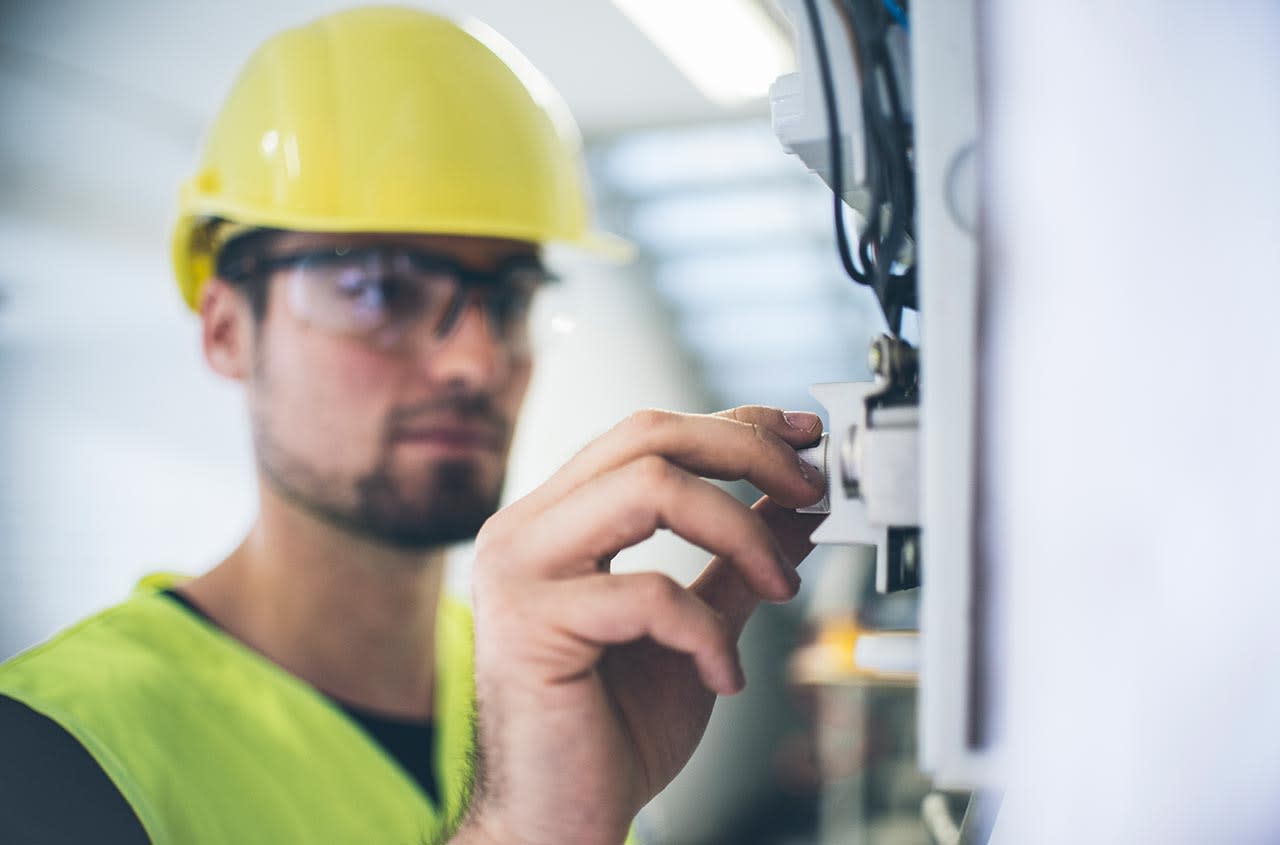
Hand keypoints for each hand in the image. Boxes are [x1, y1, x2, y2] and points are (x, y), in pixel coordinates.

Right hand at [454, 406, 826, 844]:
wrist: (555, 825)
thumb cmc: (610, 733)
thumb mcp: (695, 630)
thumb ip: (734, 565)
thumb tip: (795, 506)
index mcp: (557, 522)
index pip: (647, 434)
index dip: (733, 426)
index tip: (802, 439)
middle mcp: (527, 531)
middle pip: (647, 436)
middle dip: (746, 453)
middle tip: (811, 490)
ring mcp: (521, 572)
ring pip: (648, 487)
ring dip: (739, 529)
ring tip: (780, 584)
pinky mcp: (532, 626)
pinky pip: (649, 594)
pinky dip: (708, 632)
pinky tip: (724, 675)